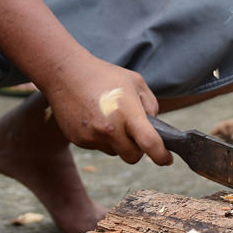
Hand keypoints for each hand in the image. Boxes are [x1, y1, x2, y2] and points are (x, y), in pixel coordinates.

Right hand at [42, 53, 171, 166]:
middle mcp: (109, 128)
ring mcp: (92, 136)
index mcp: (127, 112)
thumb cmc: (104, 75)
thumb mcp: (136, 82)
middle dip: (137, 149)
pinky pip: (98, 147)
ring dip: (118, 142)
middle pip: (132, 157)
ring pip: (114, 152)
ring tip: (109, 118)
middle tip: (134, 133)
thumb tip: (154, 127)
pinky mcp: (79, 140)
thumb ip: (151, 105)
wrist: (65, 73)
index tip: (166, 159)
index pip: (149, 143)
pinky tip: (94, 118)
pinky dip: (101, 138)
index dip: (161, 156)